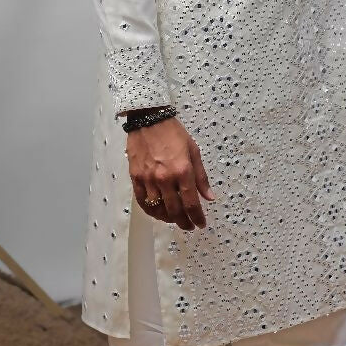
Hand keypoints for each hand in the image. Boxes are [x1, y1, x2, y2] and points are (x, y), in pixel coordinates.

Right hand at [126, 116, 216, 230]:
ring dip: (168, 218)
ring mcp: (148, 179)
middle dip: (184, 222)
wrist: (149, 119)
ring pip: (158, 209)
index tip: (201, 224)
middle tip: (189, 226)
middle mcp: (165, 178)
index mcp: (182, 171)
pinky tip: (157, 212)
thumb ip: (201, 177)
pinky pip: (143, 202)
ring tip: (175, 219)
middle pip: (175, 211)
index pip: (191, 203)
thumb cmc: (174, 133)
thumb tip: (209, 197)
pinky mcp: (136, 178)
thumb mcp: (193, 151)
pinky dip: (151, 211)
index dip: (197, 217)